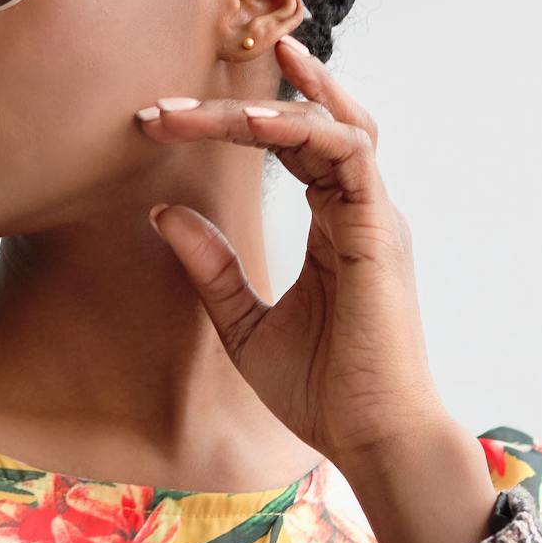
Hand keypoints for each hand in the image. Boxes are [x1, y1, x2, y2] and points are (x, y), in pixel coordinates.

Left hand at [136, 36, 454, 481]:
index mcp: (334, 224)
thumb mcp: (241, 323)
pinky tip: (249, 123)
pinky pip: (349, 153)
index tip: (162, 121)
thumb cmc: (320, 390)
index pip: (289, 145)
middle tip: (164, 106)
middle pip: (307, 122)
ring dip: (262, 107)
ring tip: (193, 110)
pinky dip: (301, 129)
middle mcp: (358, 208)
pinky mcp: (380, 229)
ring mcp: (373, 214)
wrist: (369, 437)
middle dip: (235, 105)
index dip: (230, 124)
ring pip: (330, 125)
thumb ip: (211, 267)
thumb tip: (162, 212)